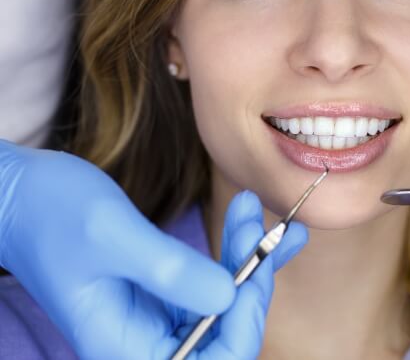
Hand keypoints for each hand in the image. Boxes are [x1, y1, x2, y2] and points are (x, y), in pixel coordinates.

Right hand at [0, 140, 306, 358]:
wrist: (22, 195)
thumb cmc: (51, 213)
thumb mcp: (112, 235)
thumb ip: (169, 272)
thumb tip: (228, 297)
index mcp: (125, 348)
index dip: (245, 320)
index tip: (256, 266)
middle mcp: (145, 342)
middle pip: (226, 332)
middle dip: (250, 277)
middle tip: (252, 221)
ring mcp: (156, 316)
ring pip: (223, 303)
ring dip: (247, 258)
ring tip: (254, 212)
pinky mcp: (162, 290)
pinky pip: (210, 280)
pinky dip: (236, 252)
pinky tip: (255, 227)